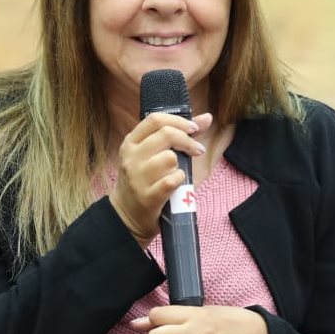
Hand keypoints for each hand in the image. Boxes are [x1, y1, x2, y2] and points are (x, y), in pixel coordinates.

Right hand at [109, 112, 211, 246]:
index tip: (193, 128)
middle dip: (187, 140)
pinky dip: (180, 181)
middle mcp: (131, 157)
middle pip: (166, 134)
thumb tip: (207, 117)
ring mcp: (138, 178)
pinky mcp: (147, 197)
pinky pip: (172, 180)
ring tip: (175, 173)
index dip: (178, 120)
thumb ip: (179, 134)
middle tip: (196, 149)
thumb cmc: (144, 181)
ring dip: (180, 165)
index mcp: (131, 143)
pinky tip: (176, 184)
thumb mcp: (153, 155)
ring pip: (170, 158)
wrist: (127, 216)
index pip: (155, 120)